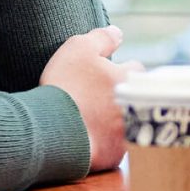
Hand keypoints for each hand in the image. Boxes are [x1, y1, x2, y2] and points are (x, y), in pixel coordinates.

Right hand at [42, 26, 139, 172]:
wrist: (52, 132)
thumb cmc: (66, 87)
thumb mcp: (78, 49)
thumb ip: (101, 38)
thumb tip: (117, 33)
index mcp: (131, 80)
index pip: (134, 68)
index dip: (116, 69)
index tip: (99, 75)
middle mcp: (137, 108)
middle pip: (132, 96)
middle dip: (119, 95)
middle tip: (94, 96)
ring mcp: (128, 134)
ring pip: (125, 121)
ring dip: (113, 119)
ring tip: (88, 116)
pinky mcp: (115, 157)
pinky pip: (113, 145)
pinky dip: (103, 141)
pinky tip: (85, 135)